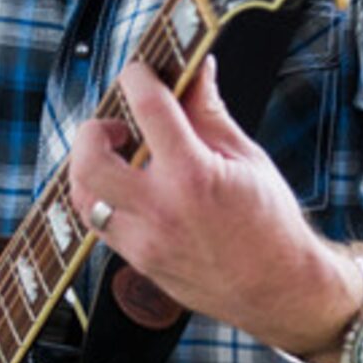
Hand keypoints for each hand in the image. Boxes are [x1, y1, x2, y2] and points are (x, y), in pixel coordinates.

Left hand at [68, 59, 343, 347]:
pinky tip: (128, 188)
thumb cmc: (271, 225)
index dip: (138, 77)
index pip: (148, 109)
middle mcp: (161, 211)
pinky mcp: (138, 263)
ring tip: (118, 157)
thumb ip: (210, 114)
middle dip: (93, 130)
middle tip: (116, 125)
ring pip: (83, 197)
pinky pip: (99, 225)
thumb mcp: (247, 159)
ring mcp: (144, 243)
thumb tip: (196, 71)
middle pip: (90, 160)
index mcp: (194, 176)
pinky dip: (104, 198)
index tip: (141, 72)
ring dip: (89, 166)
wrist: (279, 291)